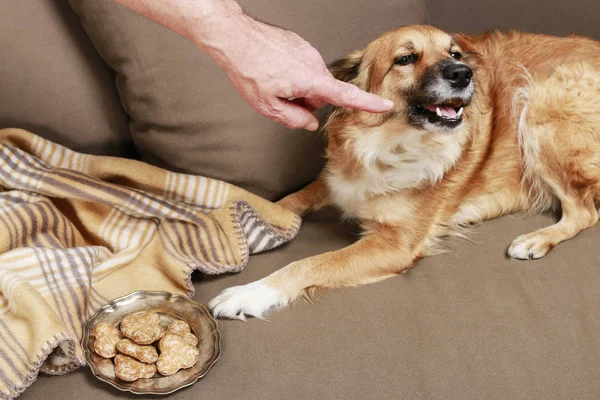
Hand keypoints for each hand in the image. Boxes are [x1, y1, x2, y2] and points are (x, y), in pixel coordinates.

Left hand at [201, 14, 393, 130]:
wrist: (234, 36)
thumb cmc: (248, 69)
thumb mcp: (267, 106)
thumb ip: (293, 118)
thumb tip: (309, 124)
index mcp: (311, 80)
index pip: (346, 95)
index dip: (367, 103)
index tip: (385, 105)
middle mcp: (314, 63)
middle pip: (321, 92)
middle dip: (307, 100)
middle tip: (281, 98)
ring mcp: (308, 51)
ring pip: (311, 79)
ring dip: (297, 86)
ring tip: (272, 81)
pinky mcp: (299, 44)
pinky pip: (302, 66)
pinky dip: (291, 73)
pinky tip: (272, 70)